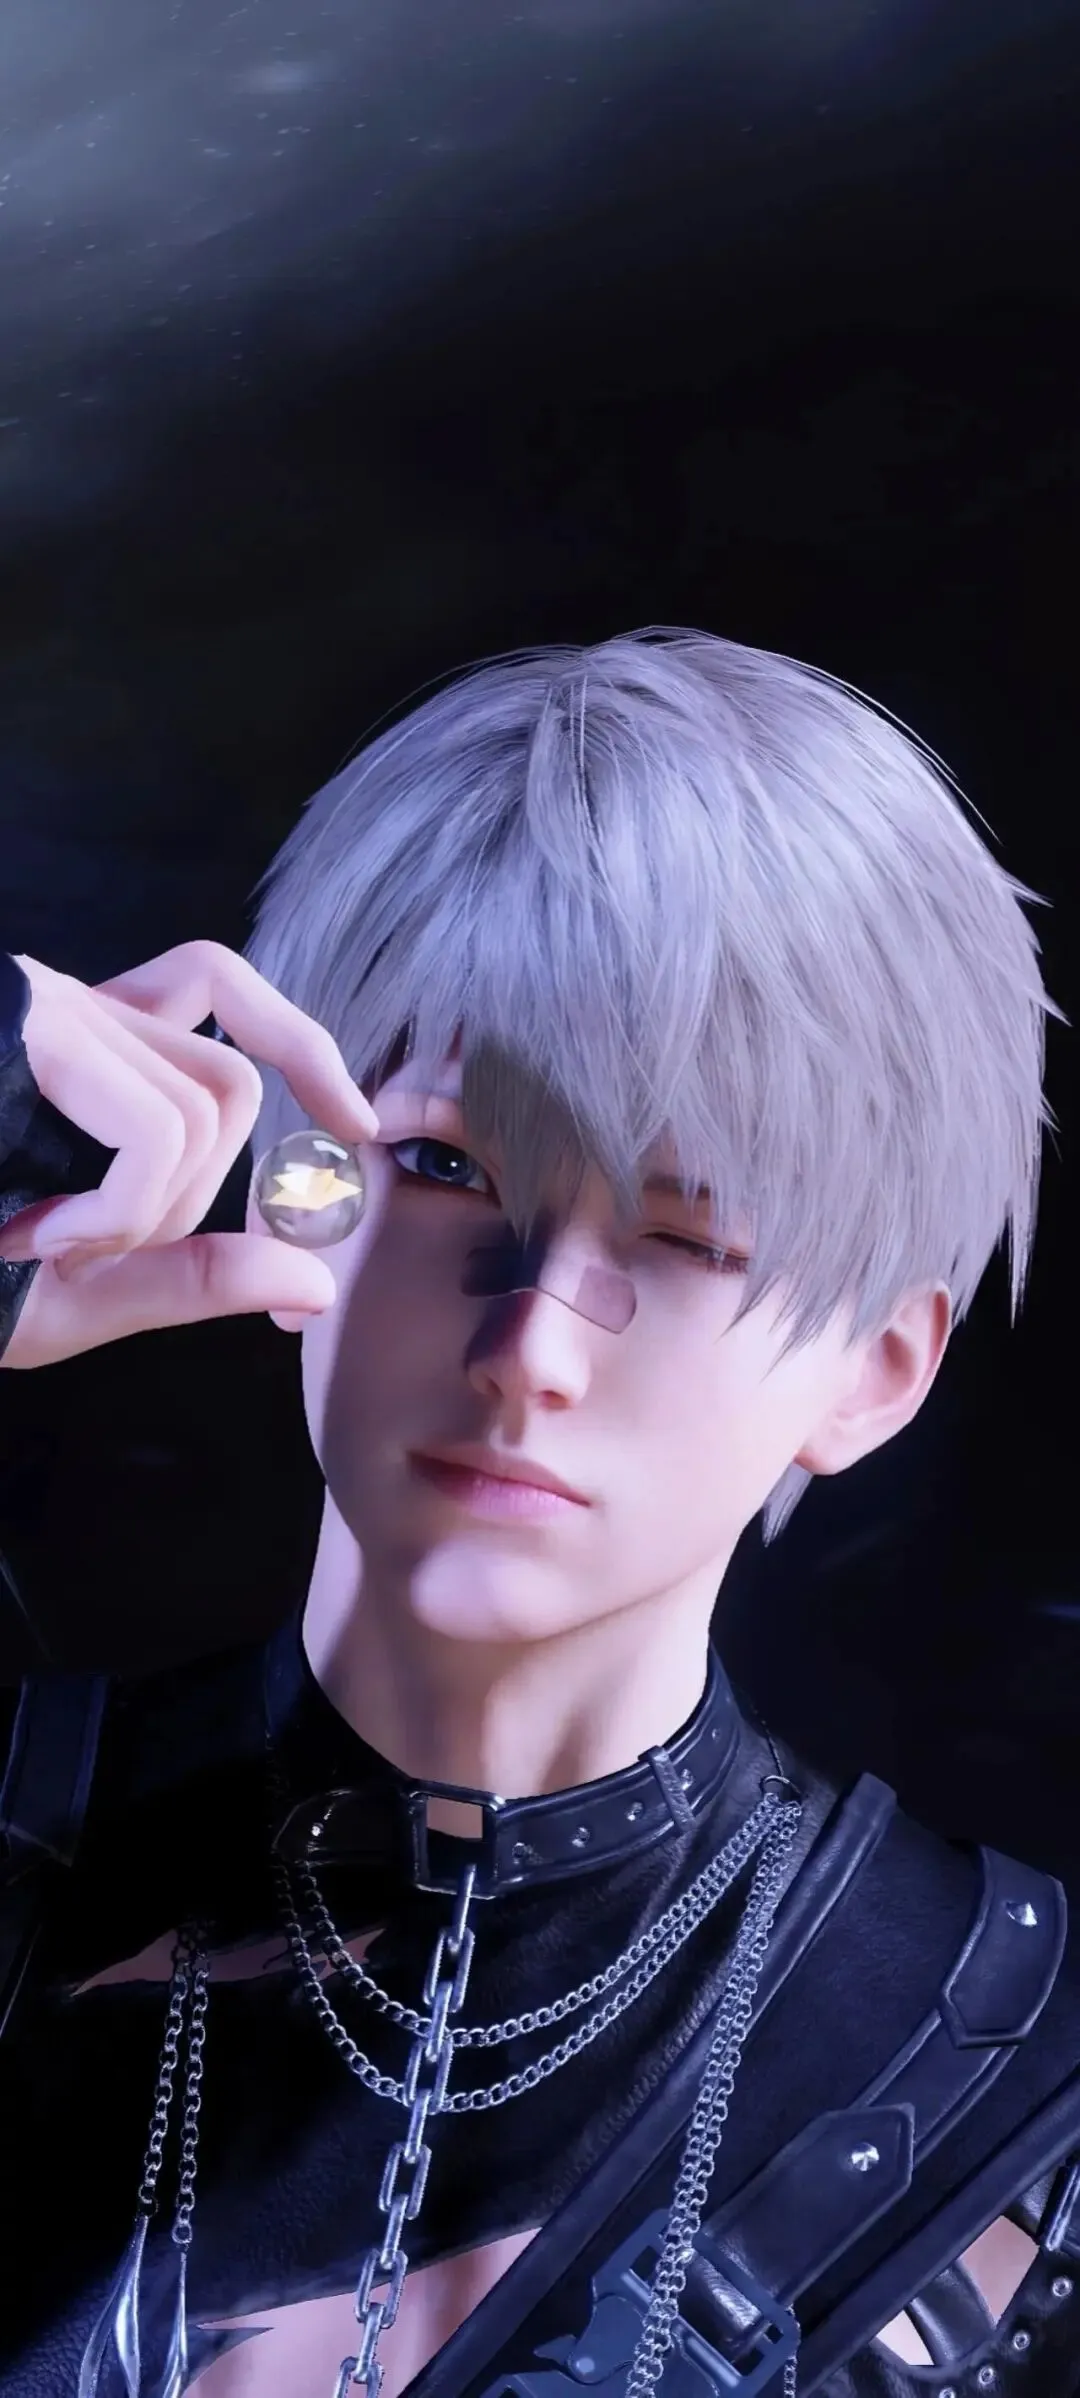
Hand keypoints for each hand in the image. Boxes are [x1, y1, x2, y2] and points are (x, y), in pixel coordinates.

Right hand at [0, 941, 379, 1367]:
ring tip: (30, 1242)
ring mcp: (42, 1005)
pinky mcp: (29, 1021)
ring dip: (144, 1214)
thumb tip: (314, 1282)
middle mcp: (64, 1008)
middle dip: (193, 1201)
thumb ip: (188, 1280)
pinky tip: (31, 1234)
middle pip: (227, 1085)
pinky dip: (128, 1206)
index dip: (301, 1045)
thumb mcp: (71, 1291)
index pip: (219, 988)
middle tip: (74, 1249)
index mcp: (77, 1052)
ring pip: (206, 1108)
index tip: (358, 1124)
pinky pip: (159, 1122)